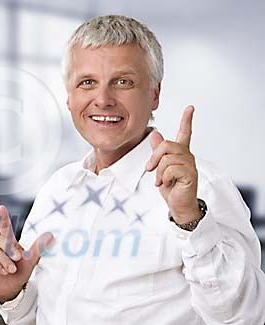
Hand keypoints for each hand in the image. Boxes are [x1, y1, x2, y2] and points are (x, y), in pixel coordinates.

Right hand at [0, 205, 52, 302]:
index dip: (3, 217)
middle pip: (1, 240)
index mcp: (10, 243)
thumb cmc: (20, 273)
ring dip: (5, 262)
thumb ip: (39, 248)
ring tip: (12, 270)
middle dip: (10, 250)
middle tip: (18, 259)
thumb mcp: (31, 261)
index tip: (1, 208)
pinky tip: (4, 272)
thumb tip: (51, 235)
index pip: (5, 227)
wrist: (11, 289)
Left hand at [145, 105, 199, 222]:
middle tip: (150, 170)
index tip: (190, 107)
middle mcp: (187, 156)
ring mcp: (190, 165)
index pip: (185, 133)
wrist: (177, 205)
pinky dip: (163, 178)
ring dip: (158, 172)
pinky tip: (167, 183)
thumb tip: (155, 133)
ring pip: (166, 159)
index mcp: (180, 153)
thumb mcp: (159, 167)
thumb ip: (157, 151)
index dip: (187, 120)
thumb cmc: (170, 187)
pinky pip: (170, 169)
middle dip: (154, 158)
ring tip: (161, 181)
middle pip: (167, 145)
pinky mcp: (190, 174)